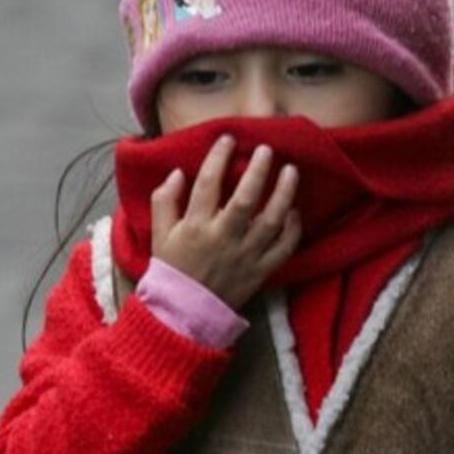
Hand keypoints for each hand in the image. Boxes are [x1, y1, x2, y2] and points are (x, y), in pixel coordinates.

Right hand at [150, 135, 301, 308]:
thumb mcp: (158, 235)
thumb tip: (177, 173)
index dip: (218, 158)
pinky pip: (283, 248)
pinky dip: (292, 229)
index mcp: (195, 227)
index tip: (228, 139)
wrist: (184, 314)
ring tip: (291, 170)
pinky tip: (294, 211)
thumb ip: (164, 201)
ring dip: (283, 193)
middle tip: (267, 149)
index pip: (207, 184)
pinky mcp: (261, 271)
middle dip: (257, 171)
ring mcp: (246, 255)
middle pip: (244, 200)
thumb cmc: (172, 270)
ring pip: (270, 221)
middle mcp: (223, 238)